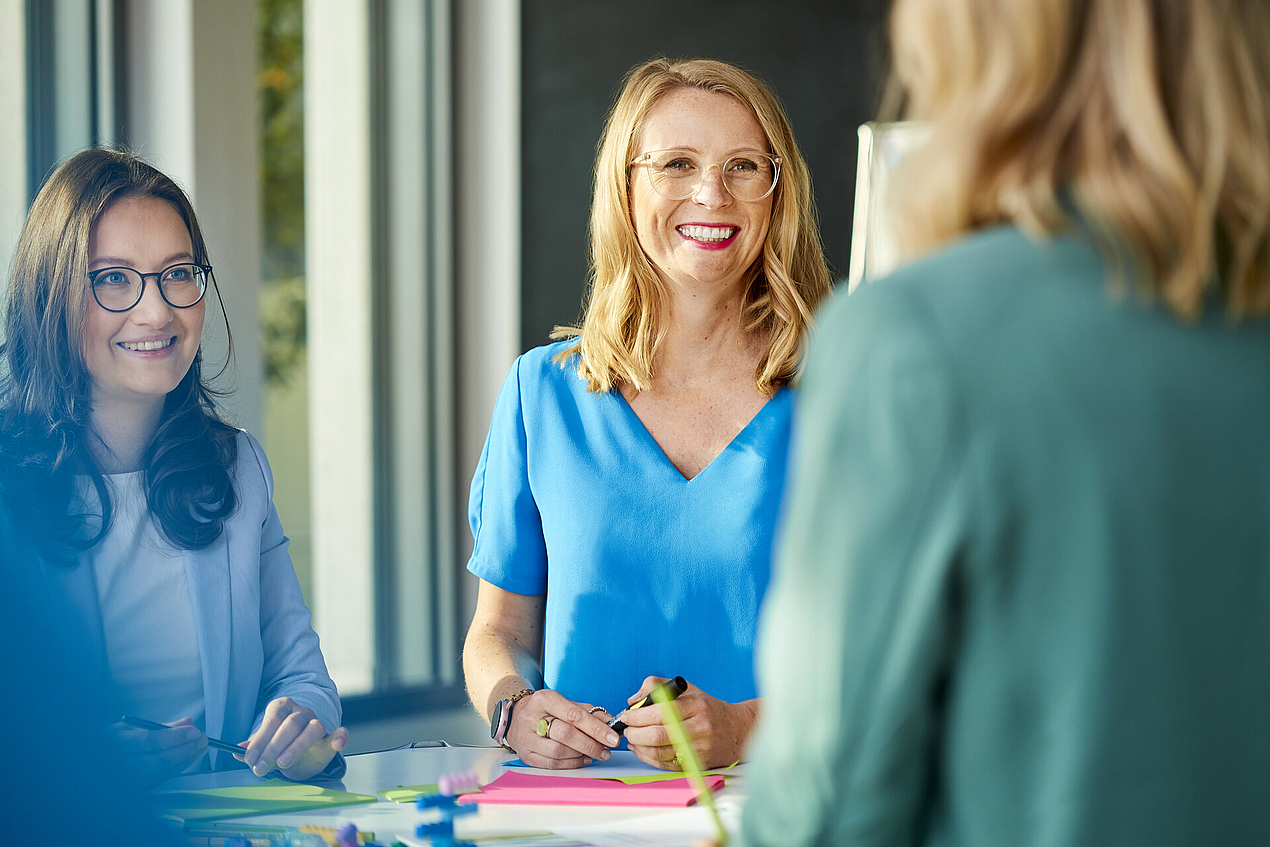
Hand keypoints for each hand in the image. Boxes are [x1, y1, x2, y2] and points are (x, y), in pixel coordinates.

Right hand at [106, 716, 207, 785]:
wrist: (95, 760)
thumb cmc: (113, 742)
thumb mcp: (129, 728)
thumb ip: (159, 727)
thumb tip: (187, 722)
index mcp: (114, 742)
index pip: (147, 741)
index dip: (174, 737)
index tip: (194, 731)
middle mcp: (118, 764)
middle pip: (156, 762)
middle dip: (184, 751)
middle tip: (202, 740)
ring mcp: (125, 780)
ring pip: (160, 773)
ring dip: (185, 760)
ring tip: (201, 748)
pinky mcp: (134, 788)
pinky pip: (158, 780)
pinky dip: (176, 768)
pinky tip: (189, 758)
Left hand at [237, 697, 348, 779]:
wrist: (303, 754)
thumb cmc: (282, 747)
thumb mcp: (265, 747)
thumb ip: (253, 748)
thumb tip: (236, 750)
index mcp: (283, 708)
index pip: (273, 718)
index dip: (260, 738)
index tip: (249, 758)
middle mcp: (302, 712)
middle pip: (291, 724)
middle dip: (273, 747)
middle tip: (260, 768)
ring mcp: (318, 723)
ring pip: (313, 728)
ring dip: (297, 746)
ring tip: (283, 763)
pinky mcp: (332, 737)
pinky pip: (340, 733)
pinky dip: (340, 737)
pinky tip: (338, 743)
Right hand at [507, 689, 619, 769]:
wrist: (518, 718)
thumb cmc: (547, 711)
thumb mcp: (566, 704)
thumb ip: (589, 712)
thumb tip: (611, 723)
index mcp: (545, 699)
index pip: (574, 715)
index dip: (596, 728)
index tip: (612, 737)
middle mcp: (532, 717)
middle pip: (566, 734)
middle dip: (590, 744)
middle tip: (606, 750)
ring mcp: (526, 738)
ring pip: (558, 751)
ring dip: (581, 755)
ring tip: (593, 753)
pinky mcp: (526, 755)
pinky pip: (552, 764)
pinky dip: (571, 764)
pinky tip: (581, 759)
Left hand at [619, 676, 757, 769]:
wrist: (738, 730)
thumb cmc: (708, 708)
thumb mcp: (687, 690)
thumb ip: (657, 687)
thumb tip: (633, 700)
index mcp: (696, 705)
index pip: (660, 711)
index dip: (637, 715)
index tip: (627, 715)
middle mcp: (699, 728)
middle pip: (657, 734)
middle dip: (635, 732)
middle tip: (626, 728)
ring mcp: (699, 748)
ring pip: (659, 752)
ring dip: (639, 747)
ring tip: (632, 739)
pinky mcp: (697, 764)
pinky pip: (665, 764)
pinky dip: (648, 758)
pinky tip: (641, 749)